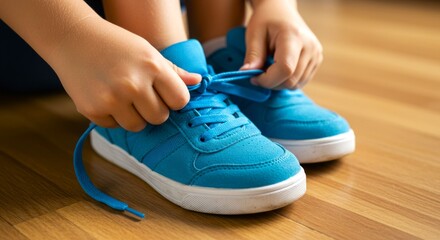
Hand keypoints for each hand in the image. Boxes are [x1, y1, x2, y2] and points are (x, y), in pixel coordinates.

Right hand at [49, 17, 200, 130]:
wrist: (72, 38)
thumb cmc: (116, 44)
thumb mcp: (147, 51)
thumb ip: (173, 70)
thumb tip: (198, 82)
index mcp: (152, 66)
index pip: (180, 100)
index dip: (174, 100)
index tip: (165, 94)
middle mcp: (133, 84)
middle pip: (160, 118)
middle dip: (154, 110)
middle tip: (141, 95)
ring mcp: (111, 99)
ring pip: (138, 126)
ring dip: (134, 116)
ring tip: (124, 97)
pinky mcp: (92, 110)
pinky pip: (114, 126)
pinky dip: (112, 117)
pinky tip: (105, 97)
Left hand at [242, 0, 322, 89]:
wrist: (282, 11)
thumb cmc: (266, 20)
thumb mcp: (254, 33)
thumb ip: (252, 55)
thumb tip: (247, 73)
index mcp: (294, 37)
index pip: (285, 69)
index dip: (268, 80)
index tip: (254, 77)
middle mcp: (310, 47)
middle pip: (291, 80)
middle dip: (272, 83)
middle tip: (259, 73)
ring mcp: (316, 55)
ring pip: (296, 84)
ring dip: (279, 83)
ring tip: (269, 69)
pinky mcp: (317, 61)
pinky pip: (301, 82)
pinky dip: (287, 81)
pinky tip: (279, 69)